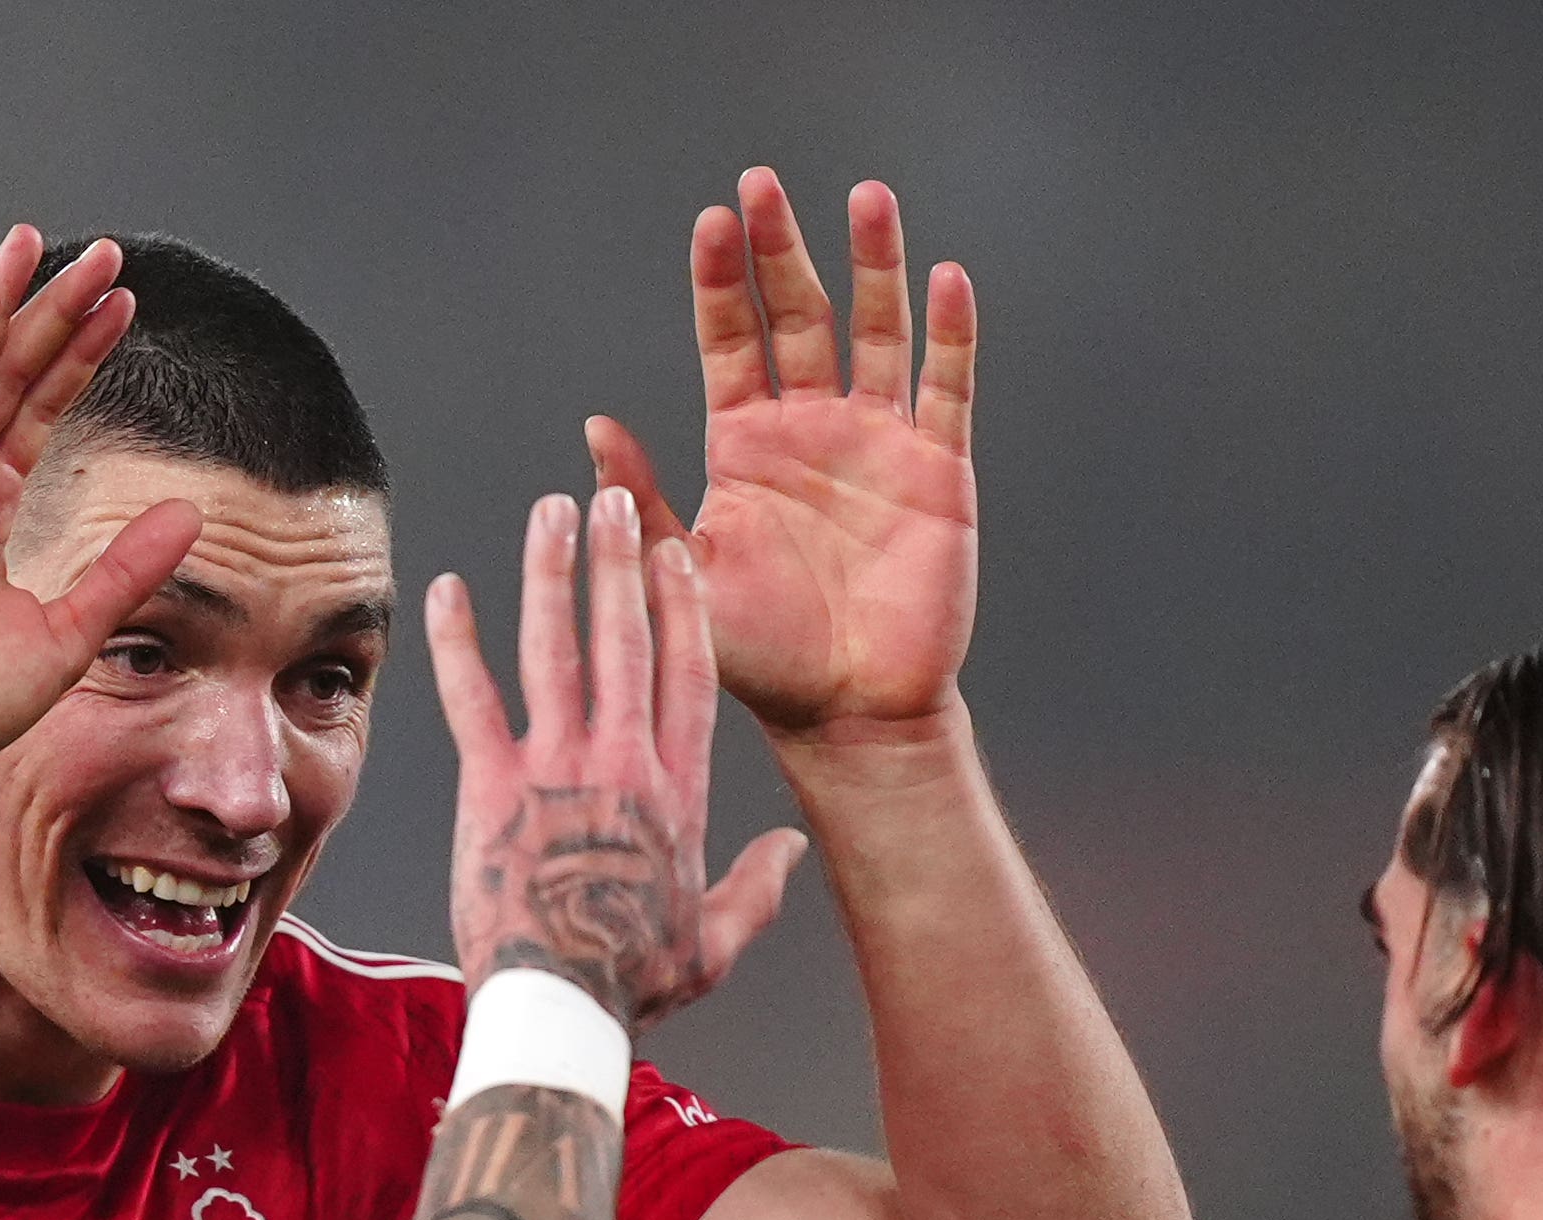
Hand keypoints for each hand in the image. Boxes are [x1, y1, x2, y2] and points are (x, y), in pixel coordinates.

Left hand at [427, 485, 722, 1027]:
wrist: (561, 1009)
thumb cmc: (633, 983)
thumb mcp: (716, 942)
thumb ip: (758, 889)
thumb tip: (792, 851)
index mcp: (677, 793)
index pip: (689, 674)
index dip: (684, 607)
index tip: (677, 553)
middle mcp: (624, 764)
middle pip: (627, 639)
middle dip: (621, 560)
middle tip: (614, 498)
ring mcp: (558, 769)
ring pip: (556, 648)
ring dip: (552, 572)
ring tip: (549, 512)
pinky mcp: (492, 786)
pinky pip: (471, 697)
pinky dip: (457, 640)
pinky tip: (448, 588)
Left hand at [585, 170, 977, 737]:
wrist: (847, 712)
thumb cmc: (760, 657)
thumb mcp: (683, 576)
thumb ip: (642, 503)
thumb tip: (593, 427)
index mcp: (745, 444)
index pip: (731, 339)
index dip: (722, 281)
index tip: (712, 221)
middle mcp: (811, 427)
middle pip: (799, 315)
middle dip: (783, 250)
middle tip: (764, 185)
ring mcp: (878, 442)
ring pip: (878, 331)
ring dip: (875, 263)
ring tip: (867, 196)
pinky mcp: (938, 469)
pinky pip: (946, 388)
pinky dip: (950, 333)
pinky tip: (945, 278)